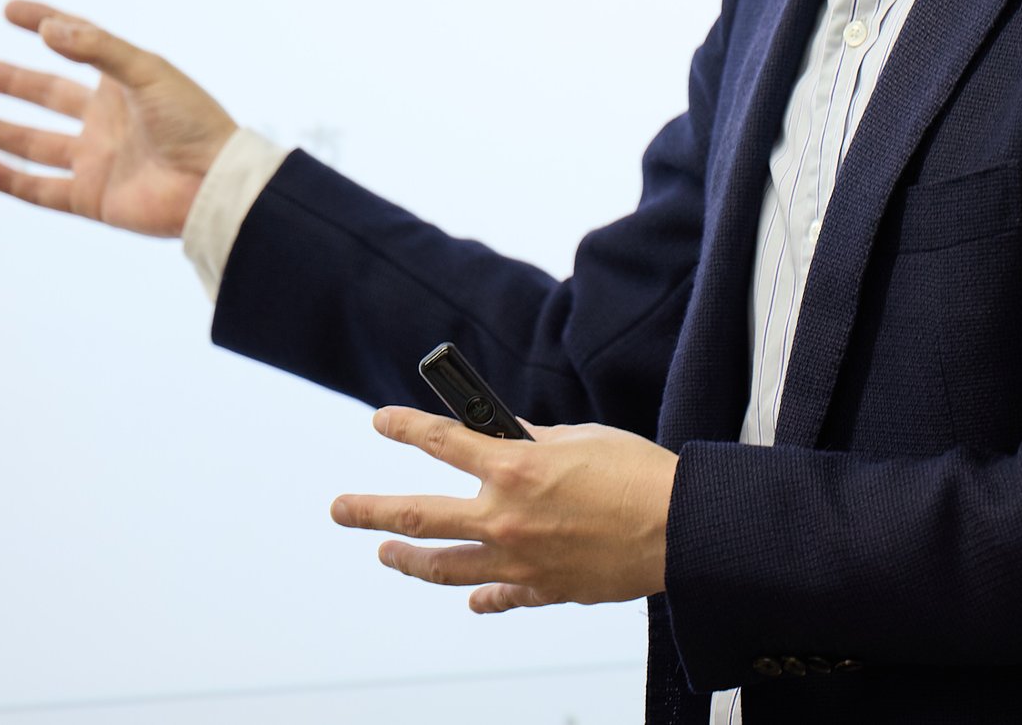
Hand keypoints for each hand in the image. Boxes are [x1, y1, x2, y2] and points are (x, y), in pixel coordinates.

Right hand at [0, 0, 237, 237]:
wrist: (214, 184)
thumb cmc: (194, 122)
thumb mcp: (148, 73)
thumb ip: (99, 50)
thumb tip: (50, 27)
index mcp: (124, 85)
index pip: (78, 47)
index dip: (46, 25)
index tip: (10, 10)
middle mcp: (106, 121)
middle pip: (46, 96)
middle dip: (8, 82)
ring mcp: (96, 160)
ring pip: (32, 143)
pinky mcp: (90, 197)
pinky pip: (38, 188)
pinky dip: (6, 179)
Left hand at [332, 408, 678, 611]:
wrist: (680, 528)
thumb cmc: (639, 474)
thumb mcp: (582, 438)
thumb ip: (535, 442)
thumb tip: (507, 441)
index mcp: (514, 469)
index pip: (442, 441)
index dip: (405, 427)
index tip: (381, 422)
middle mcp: (504, 518)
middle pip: (416, 517)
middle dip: (371, 511)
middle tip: (341, 509)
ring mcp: (518, 560)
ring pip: (444, 566)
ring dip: (407, 560)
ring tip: (386, 554)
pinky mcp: (543, 588)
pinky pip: (500, 597)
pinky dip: (482, 597)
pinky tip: (469, 599)